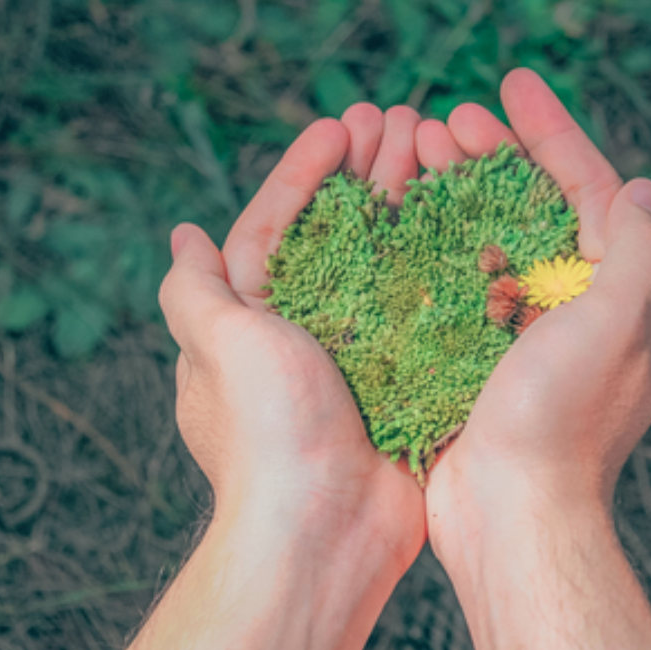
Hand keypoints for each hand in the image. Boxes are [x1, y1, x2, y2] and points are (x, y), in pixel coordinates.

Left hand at [159, 107, 425, 569]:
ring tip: (434, 148)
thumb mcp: (218, 348)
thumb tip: (183, 236)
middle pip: (340, 233)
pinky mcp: (410, 373)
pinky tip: (467, 219)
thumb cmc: (268, 433)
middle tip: (401, 121)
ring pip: (389, 260)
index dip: (307, 171)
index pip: (277, 226)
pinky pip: (428, 304)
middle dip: (366, 174)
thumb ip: (195, 290)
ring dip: (408, 203)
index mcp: (258, 319)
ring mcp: (364, 351)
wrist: (328, 529)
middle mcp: (310, 331)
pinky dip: (443, 261)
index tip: (341, 125)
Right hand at [415, 68, 650, 560]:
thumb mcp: (617, 326)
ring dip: (457, 193)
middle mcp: (580, 307)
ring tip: (414, 152)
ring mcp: (528, 331)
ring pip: (494, 240)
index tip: (510, 84)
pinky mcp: (483, 353)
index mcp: (624, 296)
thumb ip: (639, 251)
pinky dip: (437, 244)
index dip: (553, 132)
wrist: (509, 513)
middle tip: (444, 122)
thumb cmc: (562, 421)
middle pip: (537, 208)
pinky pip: (463, 281)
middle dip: (494, 158)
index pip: (593, 190)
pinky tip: (403, 216)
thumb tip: (645, 189)